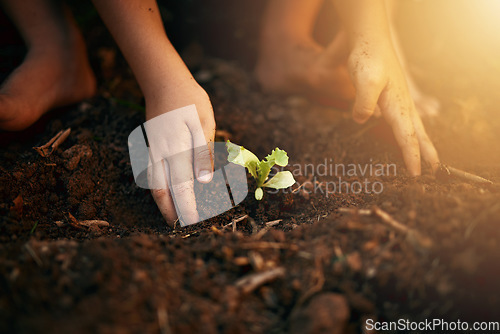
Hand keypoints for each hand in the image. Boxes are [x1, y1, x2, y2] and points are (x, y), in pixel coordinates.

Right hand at [144, 83, 215, 225]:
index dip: (187, 206)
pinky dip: (156, 188)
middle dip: (172, 211)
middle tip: (181, 228)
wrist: (164, 81)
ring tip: (171, 217)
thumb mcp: (203, 122)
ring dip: (162, 203)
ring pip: (153, 184)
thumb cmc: (189, 100)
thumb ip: (202, 153)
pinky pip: (150, 173)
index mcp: (178, 149)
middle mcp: (161, 154)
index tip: (193, 223)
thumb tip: (204, 181)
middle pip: (163, 191)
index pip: (182, 187)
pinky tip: (162, 194)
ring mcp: (153, 151)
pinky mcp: (150, 147)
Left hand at [347, 41, 438, 174]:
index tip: (417, 174)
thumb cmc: (367, 59)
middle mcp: (402, 105)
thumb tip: (361, 119)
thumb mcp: (364, 79)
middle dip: (426, 153)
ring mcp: (400, 100)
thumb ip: (363, 101)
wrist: (371, 40)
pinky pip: (406, 119)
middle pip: (417, 134)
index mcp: (397, 106)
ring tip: (429, 157)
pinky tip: (409, 132)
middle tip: (435, 170)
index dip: (411, 156)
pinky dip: (412, 131)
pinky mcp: (394, 96)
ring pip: (414, 126)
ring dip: (422, 143)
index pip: (406, 136)